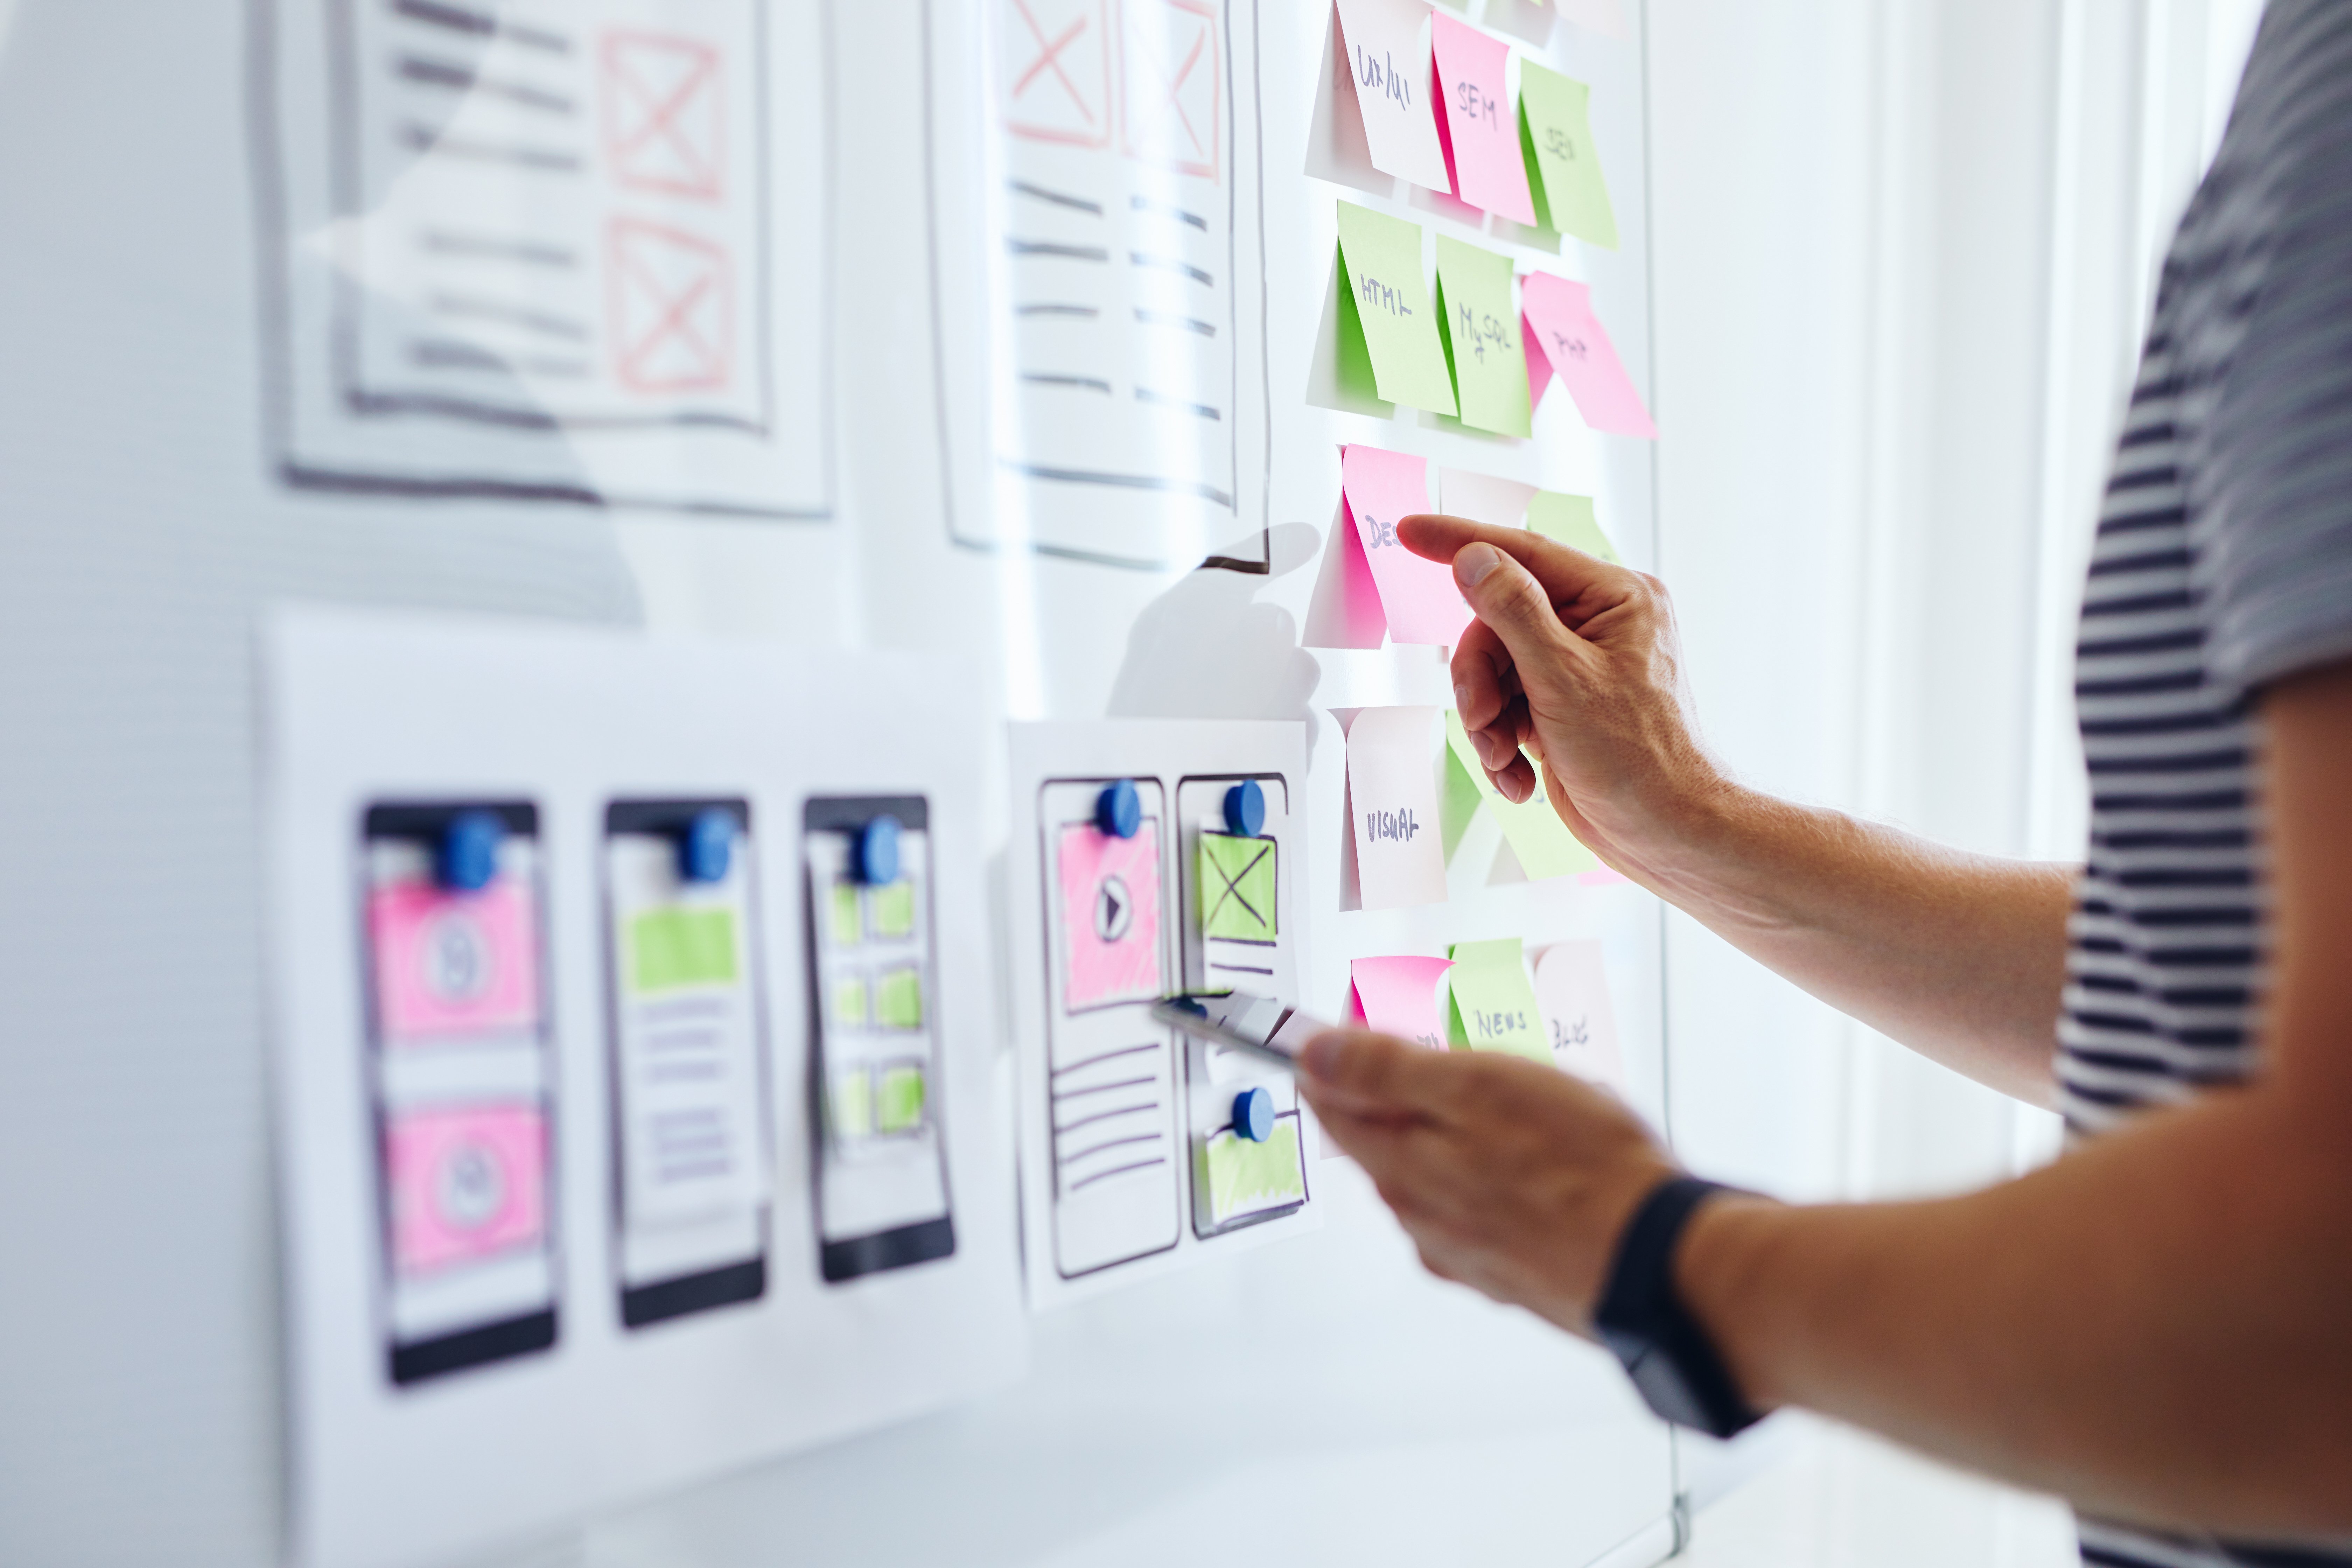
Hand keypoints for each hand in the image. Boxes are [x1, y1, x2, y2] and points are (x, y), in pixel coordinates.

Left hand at [1297, 1028, 1682, 1336]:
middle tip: (1421, 1064)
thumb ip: (1387, 1071)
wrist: (1657, 1260)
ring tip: (1492, 1112)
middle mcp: (1424, 1221)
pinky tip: (1528, 1173)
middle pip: (1384, 1151)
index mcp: (1404, 1168)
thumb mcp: (1475, 1086)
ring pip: (1434, 1188)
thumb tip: (1314, 1055)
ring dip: (1448, 1149)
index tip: (1334, 1042)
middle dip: (1396, 1105)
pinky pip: (1479, 1220)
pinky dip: (1488, 1188)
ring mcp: (1468, 1254)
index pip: (1336, 1113)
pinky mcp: (1514, 1275)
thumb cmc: (1578, 1168)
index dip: (1331, 1068)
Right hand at [1396, 515, 1722, 879]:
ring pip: (1494, 667)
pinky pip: (1505, 704)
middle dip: (1478, 675)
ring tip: (1504, 756)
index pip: (1522, 552)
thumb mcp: (1564, 678)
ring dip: (1486, 718)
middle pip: (1497, 621)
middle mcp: (1598, 624)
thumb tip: (1474, 557)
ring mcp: (1578, 666)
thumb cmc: (1640, 761)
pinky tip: (1518, 773)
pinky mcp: (1563, 705)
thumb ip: (1513, 611)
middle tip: (1481, 717)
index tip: (1410, 532)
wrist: (1665, 834)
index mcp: (1615, 598)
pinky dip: (1501, 741)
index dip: (1460, 542)